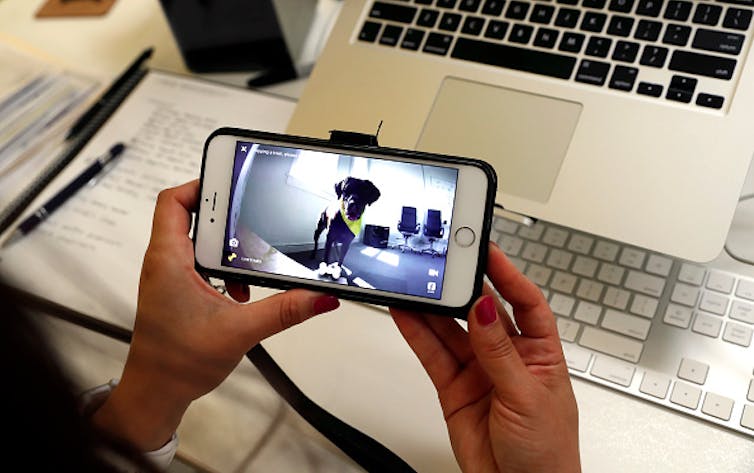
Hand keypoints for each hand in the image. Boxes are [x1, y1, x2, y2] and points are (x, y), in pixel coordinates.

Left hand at [92, 180, 339, 450]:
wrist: (157, 394)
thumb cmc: (177, 363)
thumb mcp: (240, 331)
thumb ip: (285, 310)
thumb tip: (320, 297)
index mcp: (169, 261)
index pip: (174, 201)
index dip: (200, 183)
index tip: (231, 181)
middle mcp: (165, 263)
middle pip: (189, 214)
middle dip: (223, 215)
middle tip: (251, 214)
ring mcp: (170, 277)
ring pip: (196, 241)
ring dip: (224, 245)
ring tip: (249, 256)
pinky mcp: (178, 291)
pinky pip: (199, 263)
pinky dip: (223, 267)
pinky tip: (241, 288)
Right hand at [390, 242, 579, 472]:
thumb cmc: (548, 454)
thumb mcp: (527, 397)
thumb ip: (500, 353)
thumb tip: (485, 309)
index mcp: (541, 352)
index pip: (526, 302)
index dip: (507, 274)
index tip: (486, 251)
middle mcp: (508, 356)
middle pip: (482, 310)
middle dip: (462, 287)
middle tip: (443, 265)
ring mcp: (478, 370)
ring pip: (451, 330)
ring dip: (432, 308)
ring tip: (413, 284)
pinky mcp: (453, 387)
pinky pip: (433, 354)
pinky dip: (417, 334)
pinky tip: (405, 314)